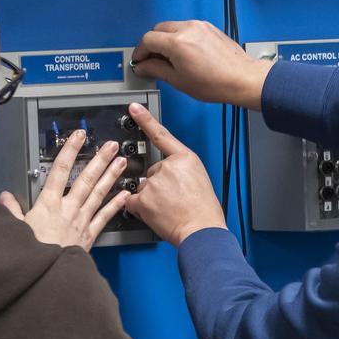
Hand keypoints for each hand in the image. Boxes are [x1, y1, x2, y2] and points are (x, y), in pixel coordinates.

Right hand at [0, 130, 129, 246]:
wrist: (47, 275)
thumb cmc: (31, 253)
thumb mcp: (15, 228)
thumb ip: (12, 209)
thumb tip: (5, 196)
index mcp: (48, 204)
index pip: (60, 170)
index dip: (70, 151)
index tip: (79, 137)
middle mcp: (68, 209)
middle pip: (86, 179)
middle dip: (99, 160)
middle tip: (111, 146)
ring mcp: (81, 221)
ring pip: (98, 194)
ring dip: (111, 176)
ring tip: (121, 162)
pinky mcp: (89, 235)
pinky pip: (104, 217)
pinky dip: (116, 205)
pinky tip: (125, 195)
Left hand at [126, 102, 227, 244]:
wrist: (201, 230)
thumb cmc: (204, 211)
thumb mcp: (200, 179)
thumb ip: (182, 171)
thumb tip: (171, 176)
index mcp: (185, 159)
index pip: (161, 135)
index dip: (145, 119)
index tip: (134, 108)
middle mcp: (168, 167)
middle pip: (152, 171)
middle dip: (158, 185)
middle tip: (173, 199)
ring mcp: (154, 182)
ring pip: (143, 187)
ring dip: (150, 197)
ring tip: (167, 209)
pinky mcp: (143, 198)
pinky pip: (133, 201)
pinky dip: (140, 209)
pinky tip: (155, 214)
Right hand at [131, 21, 269, 108]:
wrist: (242, 79)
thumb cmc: (216, 83)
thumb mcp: (179, 80)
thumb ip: (156, 70)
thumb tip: (143, 66)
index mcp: (177, 42)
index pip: (147, 39)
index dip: (139, 52)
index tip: (139, 61)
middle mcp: (188, 29)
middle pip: (158, 29)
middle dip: (152, 44)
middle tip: (152, 60)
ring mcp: (200, 26)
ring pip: (172, 27)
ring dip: (166, 40)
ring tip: (170, 59)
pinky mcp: (209, 28)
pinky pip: (187, 28)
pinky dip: (180, 37)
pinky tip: (184, 53)